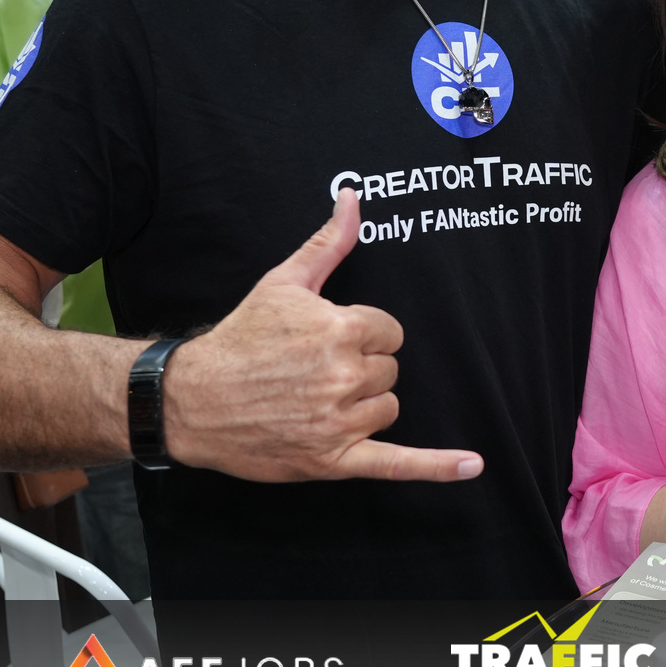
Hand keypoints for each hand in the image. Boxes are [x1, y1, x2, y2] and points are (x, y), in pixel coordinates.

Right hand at [160, 189, 483, 482]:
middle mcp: (343, 376)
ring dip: (364, 406)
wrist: (193, 400)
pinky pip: (396, 464)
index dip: (363, 335)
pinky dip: (437, 467)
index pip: (390, 332)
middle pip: (390, 370)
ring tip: (317, 400)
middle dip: (361, 369)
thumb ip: (328, 244)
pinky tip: (471, 466)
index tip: (329, 341)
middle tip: (315, 372)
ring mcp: (339, 422)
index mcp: (339, 330)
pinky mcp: (333, 460)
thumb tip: (352, 199)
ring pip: (388, 408)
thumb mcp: (283, 283)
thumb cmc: (240, 340)